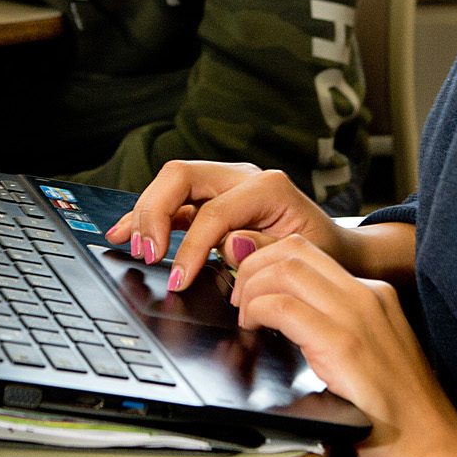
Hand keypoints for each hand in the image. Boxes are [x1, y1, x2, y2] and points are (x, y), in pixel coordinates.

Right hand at [108, 162, 346, 289]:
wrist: (333, 248)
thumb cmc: (321, 253)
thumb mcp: (302, 256)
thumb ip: (265, 248)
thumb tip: (229, 244)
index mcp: (268, 188)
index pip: (212, 212)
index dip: (190, 247)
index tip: (179, 280)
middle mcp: (243, 177)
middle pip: (180, 177)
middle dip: (155, 214)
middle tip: (150, 253)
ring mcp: (225, 184)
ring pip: (170, 184)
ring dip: (146, 214)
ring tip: (135, 247)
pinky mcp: (211, 199)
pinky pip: (172, 201)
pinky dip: (146, 216)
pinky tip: (124, 231)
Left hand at [231, 237, 456, 456]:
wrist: (433, 454)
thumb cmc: (398, 421)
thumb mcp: (366, 360)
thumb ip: (332, 334)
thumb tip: (283, 325)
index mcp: (376, 297)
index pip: (310, 255)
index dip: (269, 265)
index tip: (251, 292)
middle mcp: (369, 296)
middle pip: (295, 250)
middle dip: (254, 267)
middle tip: (240, 302)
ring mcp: (359, 317)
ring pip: (286, 268)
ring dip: (252, 288)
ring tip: (245, 318)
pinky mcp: (344, 345)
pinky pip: (283, 306)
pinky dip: (257, 312)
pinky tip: (254, 332)